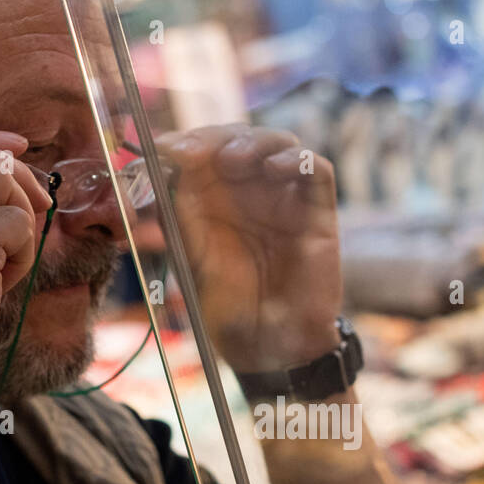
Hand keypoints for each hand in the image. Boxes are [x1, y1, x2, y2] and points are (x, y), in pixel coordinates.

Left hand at [154, 124, 341, 371]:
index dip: (186, 141)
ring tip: (233, 161)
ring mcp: (285, 199)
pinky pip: (315, 169)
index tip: (165, 148)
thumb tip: (166, 160)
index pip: (204, 151)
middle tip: (195, 151)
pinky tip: (275, 169)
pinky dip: (297, 159)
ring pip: (277, 143)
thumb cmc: (229, 308)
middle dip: (214, 137)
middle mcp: (251, 193)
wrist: (270, 347)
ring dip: (253, 142)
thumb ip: (181, 209)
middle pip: (238, 138)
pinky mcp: (318, 212)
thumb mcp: (192, 255)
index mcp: (216, 200)